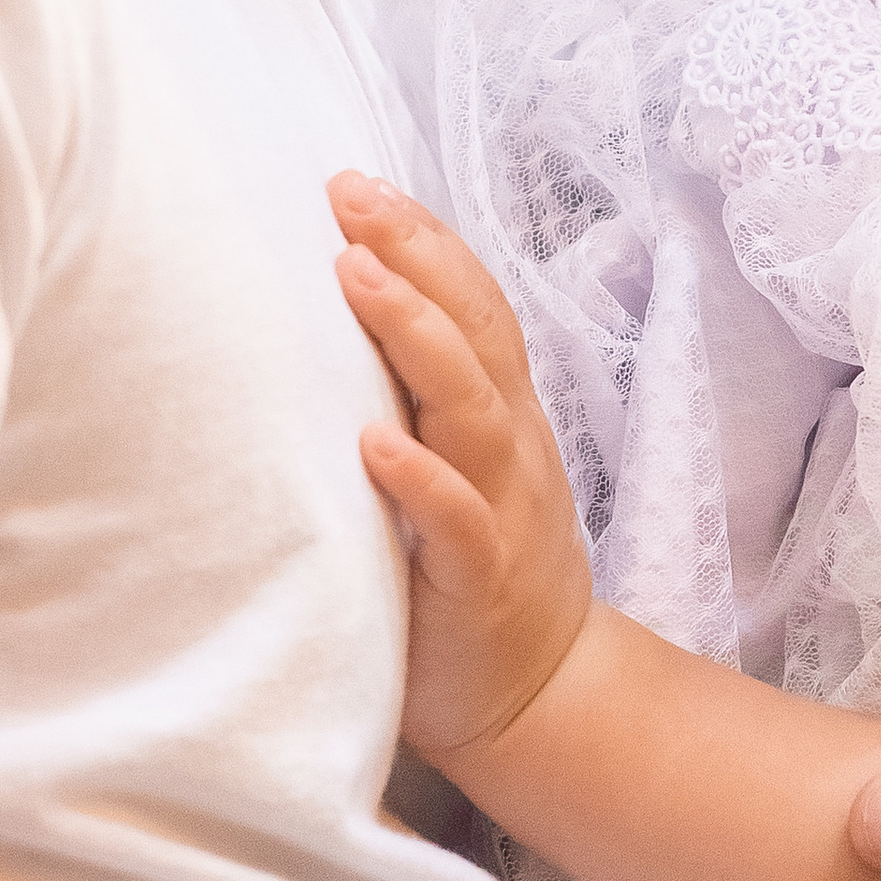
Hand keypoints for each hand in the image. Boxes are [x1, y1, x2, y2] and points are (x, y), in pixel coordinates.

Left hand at [330, 174, 591, 765]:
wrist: (542, 699)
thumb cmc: (476, 572)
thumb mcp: (458, 470)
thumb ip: (418, 403)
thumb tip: (337, 324)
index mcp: (502, 416)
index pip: (473, 304)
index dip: (424, 239)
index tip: (356, 181)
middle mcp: (510, 448)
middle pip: (475, 331)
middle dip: (415, 254)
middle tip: (348, 194)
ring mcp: (502, 510)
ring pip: (470, 408)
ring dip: (416, 337)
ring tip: (358, 278)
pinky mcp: (481, 581)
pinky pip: (457, 523)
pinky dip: (421, 479)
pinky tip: (377, 445)